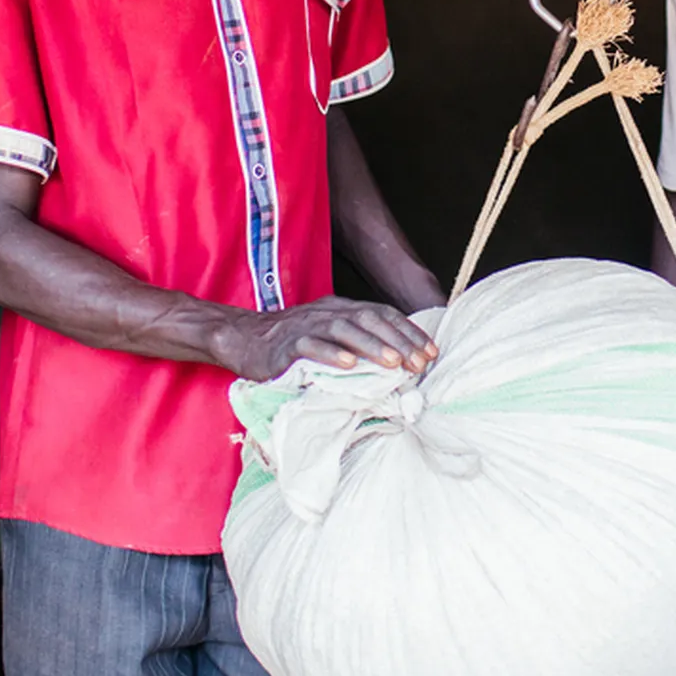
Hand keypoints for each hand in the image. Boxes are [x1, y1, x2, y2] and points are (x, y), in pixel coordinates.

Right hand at [210, 296, 439, 382]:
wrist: (243, 339)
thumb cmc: (292, 344)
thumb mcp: (329, 336)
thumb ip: (357, 343)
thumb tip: (398, 364)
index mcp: (342, 309)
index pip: (383, 315)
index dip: (410, 332)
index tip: (432, 353)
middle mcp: (328, 312)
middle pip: (370, 320)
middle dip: (399, 341)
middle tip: (420, 363)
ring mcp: (307, 326)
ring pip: (345, 330)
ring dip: (372, 346)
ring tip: (394, 363)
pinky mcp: (287, 344)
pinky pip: (311, 346)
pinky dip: (331, 354)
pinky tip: (349, 366)